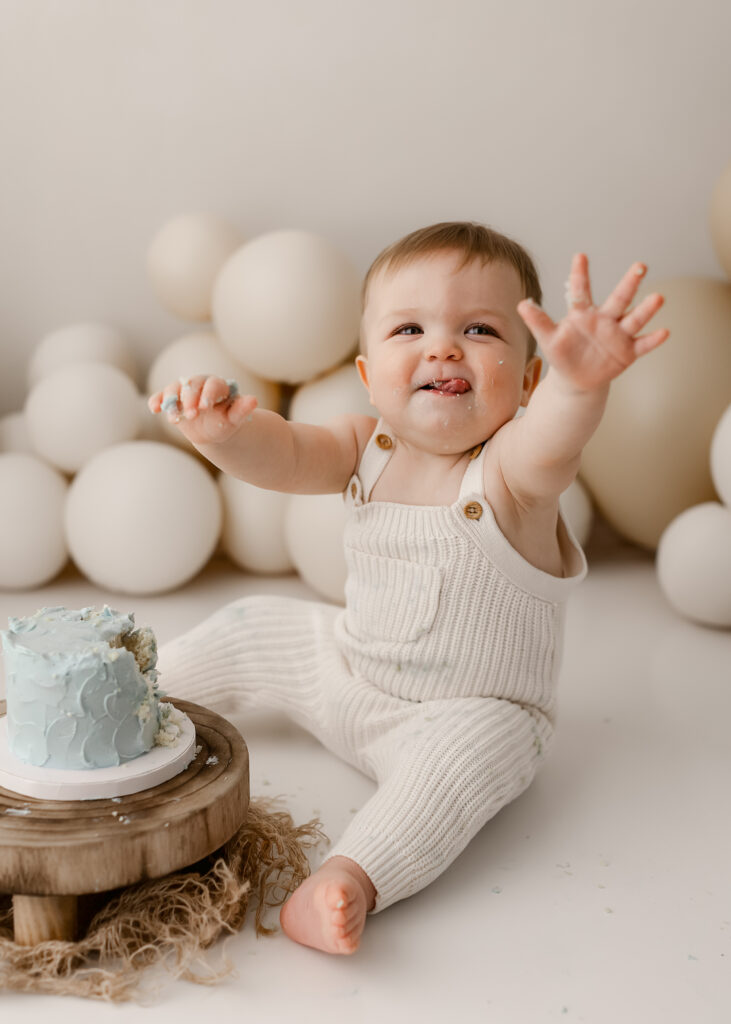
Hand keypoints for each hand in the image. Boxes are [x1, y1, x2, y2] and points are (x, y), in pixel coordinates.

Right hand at [147, 375, 257, 444]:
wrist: (212, 430)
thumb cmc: (226, 423)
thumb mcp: (234, 420)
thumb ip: (241, 410)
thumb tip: (253, 401)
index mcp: (218, 386)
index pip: (213, 385)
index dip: (208, 394)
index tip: (205, 408)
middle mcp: (200, 384)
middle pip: (192, 385)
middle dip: (190, 399)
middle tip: (192, 416)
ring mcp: (184, 391)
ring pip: (175, 389)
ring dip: (172, 401)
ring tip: (174, 419)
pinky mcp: (172, 399)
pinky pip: (162, 397)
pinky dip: (157, 400)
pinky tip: (154, 408)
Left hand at [517, 254, 669, 391]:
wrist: (576, 379)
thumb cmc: (562, 354)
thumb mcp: (548, 339)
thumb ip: (538, 321)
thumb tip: (522, 304)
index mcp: (583, 313)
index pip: (581, 290)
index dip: (580, 274)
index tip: (580, 256)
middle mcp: (605, 318)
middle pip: (619, 298)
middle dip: (630, 283)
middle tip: (640, 266)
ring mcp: (618, 334)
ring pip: (634, 318)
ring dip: (646, 309)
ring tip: (658, 298)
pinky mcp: (628, 352)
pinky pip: (642, 344)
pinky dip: (653, 340)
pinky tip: (665, 332)